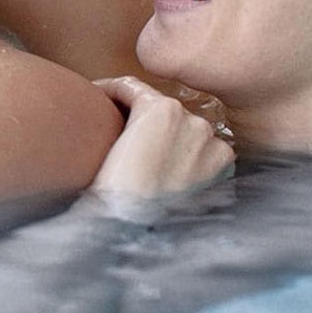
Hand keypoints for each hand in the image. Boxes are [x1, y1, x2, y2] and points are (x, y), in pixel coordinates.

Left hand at [90, 76, 233, 215]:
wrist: (126, 225)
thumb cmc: (143, 223)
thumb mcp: (178, 203)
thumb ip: (183, 179)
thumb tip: (167, 170)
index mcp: (220, 161)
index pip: (187, 137)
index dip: (157, 141)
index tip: (133, 147)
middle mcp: (209, 136)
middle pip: (171, 119)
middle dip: (144, 126)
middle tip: (113, 133)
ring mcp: (187, 119)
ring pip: (149, 101)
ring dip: (125, 108)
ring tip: (98, 116)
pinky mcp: (160, 108)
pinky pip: (130, 87)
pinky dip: (109, 90)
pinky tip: (91, 97)